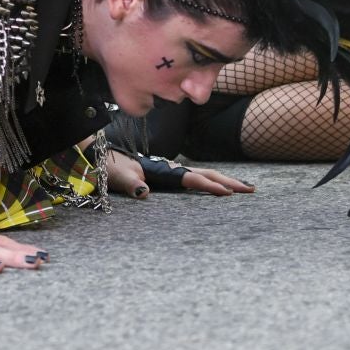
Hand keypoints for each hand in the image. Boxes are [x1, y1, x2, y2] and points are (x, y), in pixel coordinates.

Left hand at [107, 150, 254, 198]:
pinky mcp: (167, 174)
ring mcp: (171, 170)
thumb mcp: (116, 176)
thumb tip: (144, 193)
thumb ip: (130, 183)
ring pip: (204, 174)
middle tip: (252, 189)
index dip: (210, 186)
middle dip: (229, 181)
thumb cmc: (106, 167)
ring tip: (244, 188)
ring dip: (225, 181)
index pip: (191, 178)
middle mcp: (170, 168)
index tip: (229, 193)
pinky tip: (220, 187)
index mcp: (162, 169)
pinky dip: (212, 182)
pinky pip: (195, 179)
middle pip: (206, 173)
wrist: (98, 156)